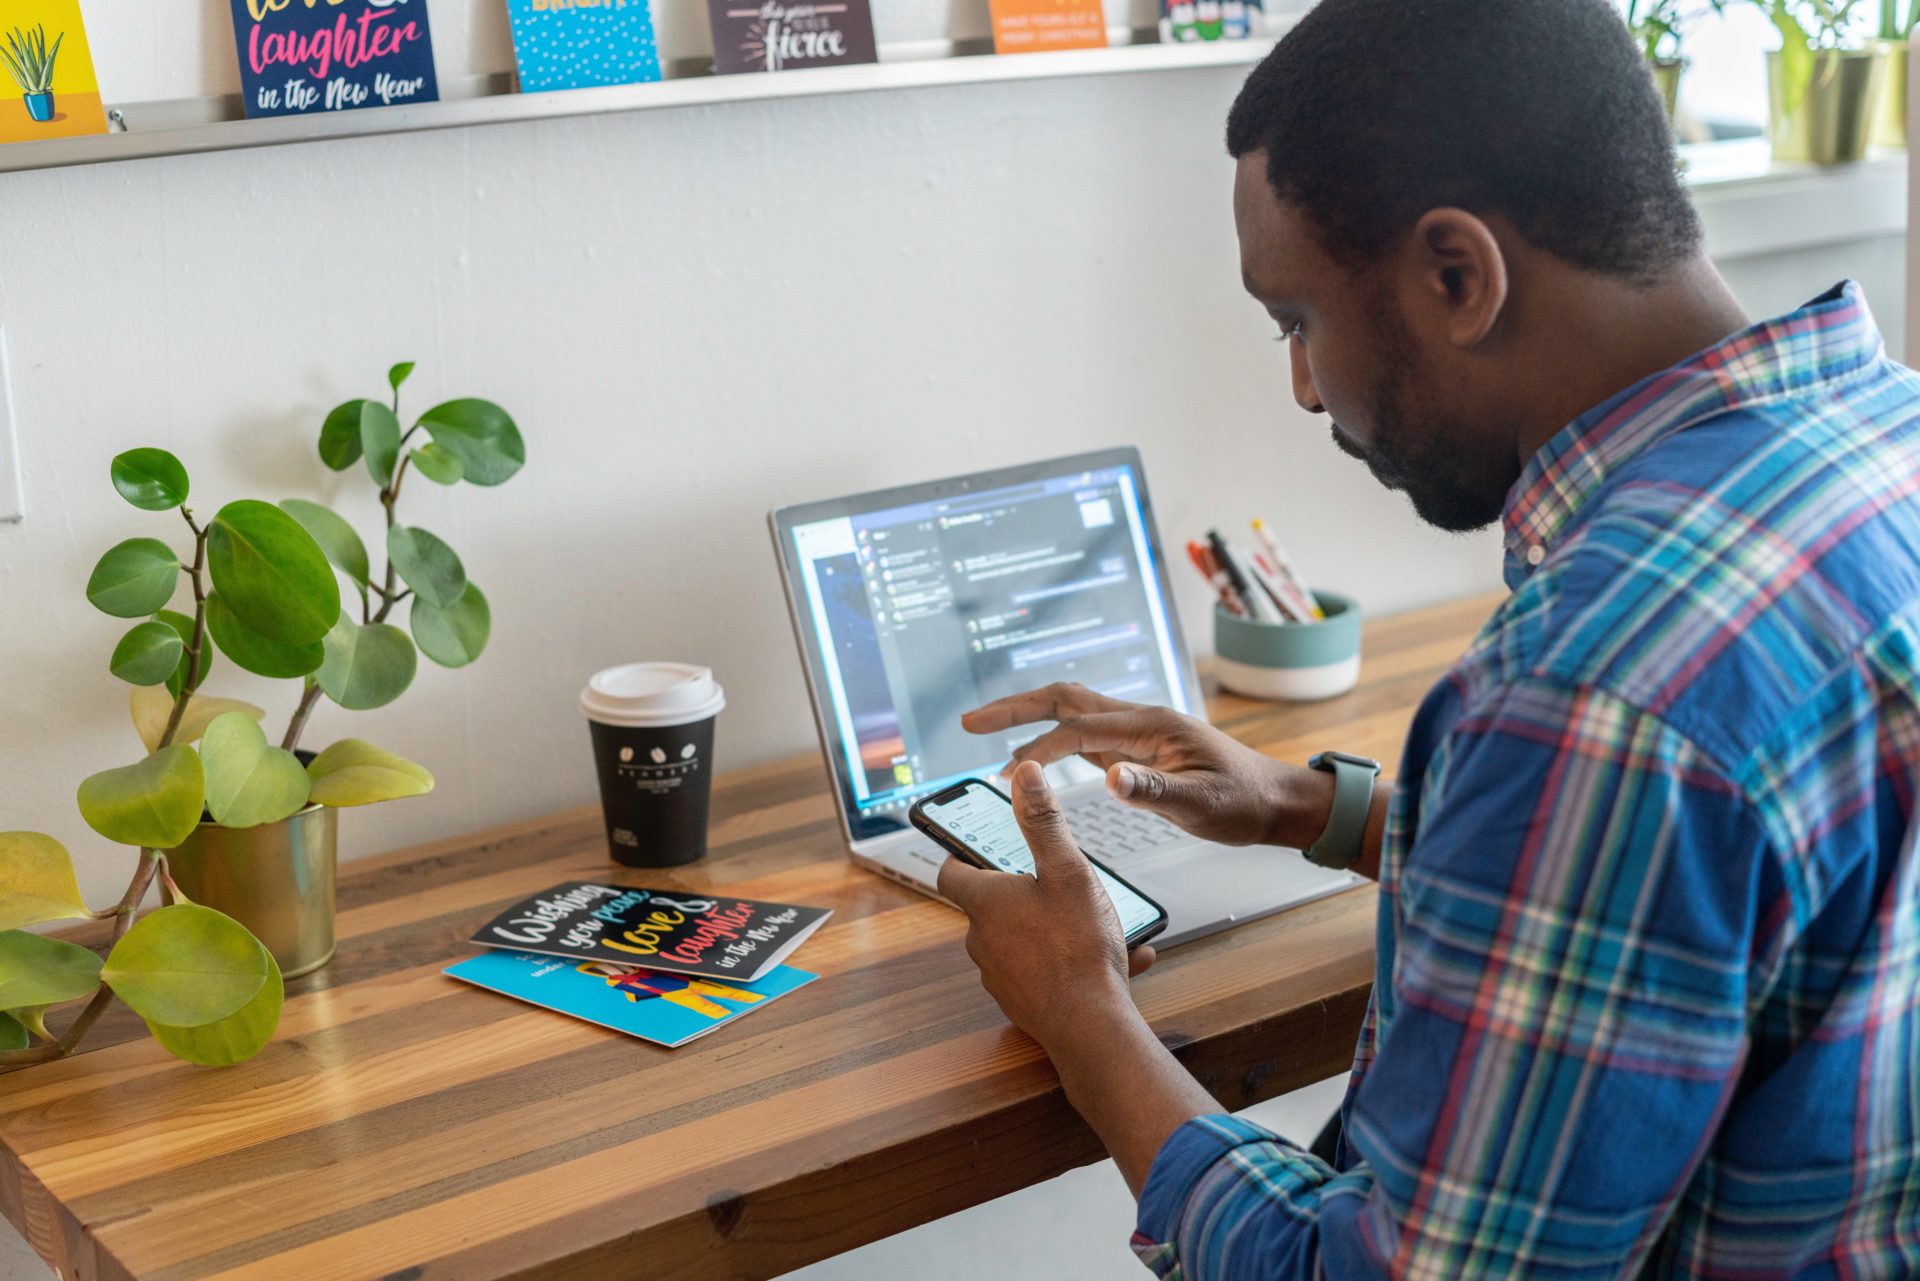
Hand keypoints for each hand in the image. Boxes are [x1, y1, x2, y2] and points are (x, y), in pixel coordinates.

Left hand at [937, 761, 1154, 1050]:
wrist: (1090, 1026)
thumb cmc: (1077, 947)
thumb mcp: (1067, 871)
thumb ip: (1044, 822)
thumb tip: (1025, 774)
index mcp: (986, 902)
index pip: (951, 872)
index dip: (962, 855)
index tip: (978, 845)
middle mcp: (982, 940)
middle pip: (991, 905)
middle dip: (1023, 892)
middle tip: (1059, 882)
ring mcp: (999, 975)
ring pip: (1022, 939)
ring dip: (1054, 928)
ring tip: (1101, 925)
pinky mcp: (1022, 1002)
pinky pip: (1044, 971)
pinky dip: (1071, 961)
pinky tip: (1117, 959)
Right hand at [961, 682, 1336, 849]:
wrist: (1274, 801)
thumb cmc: (1244, 802)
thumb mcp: (1202, 805)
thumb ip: (1156, 792)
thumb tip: (1110, 780)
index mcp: (1151, 726)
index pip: (1078, 727)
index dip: (1034, 741)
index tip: (998, 760)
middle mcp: (1139, 721)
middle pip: (1065, 699)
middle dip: (1015, 707)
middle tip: (969, 722)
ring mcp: (1137, 734)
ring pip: (1073, 712)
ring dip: (1029, 719)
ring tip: (987, 733)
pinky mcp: (1138, 751)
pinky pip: (1085, 735)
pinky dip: (1052, 739)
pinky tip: (1034, 755)